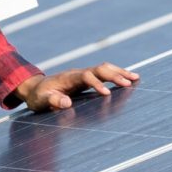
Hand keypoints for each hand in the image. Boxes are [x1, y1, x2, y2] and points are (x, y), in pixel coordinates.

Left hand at [15, 63, 138, 111]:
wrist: (36, 88)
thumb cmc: (38, 96)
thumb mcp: (41, 101)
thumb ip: (52, 102)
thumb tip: (67, 103)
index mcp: (68, 78)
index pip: (86, 76)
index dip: (97, 84)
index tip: (107, 94)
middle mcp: (78, 73)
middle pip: (99, 69)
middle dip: (114, 75)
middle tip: (130, 83)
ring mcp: (83, 75)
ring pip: (104, 69)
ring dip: (119, 72)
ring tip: (136, 78)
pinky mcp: (87, 79)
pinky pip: (104, 74)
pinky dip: (117, 75)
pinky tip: (129, 79)